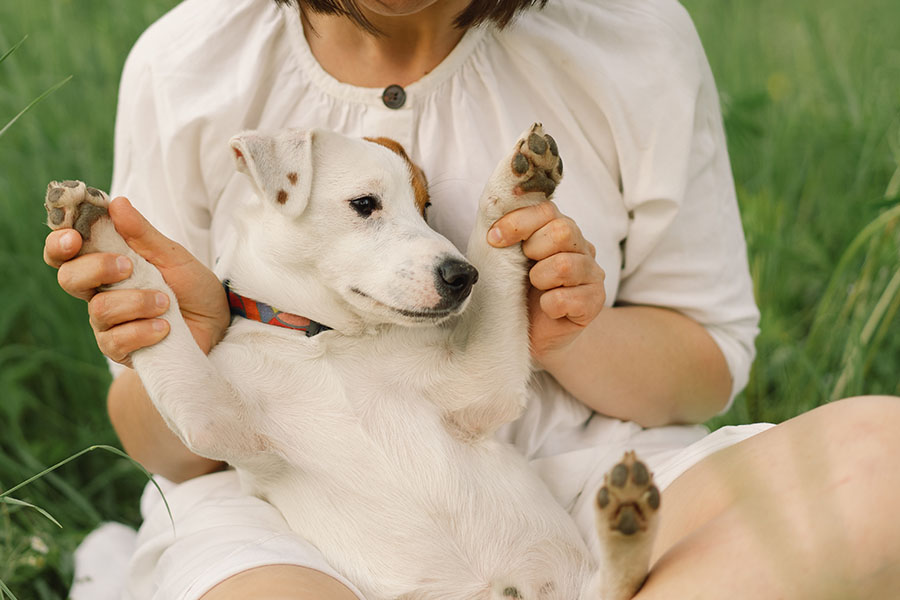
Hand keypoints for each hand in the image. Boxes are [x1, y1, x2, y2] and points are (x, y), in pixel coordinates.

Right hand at [43, 197, 229, 366]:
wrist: (217, 324)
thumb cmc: (192, 287)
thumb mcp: (173, 255)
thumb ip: (143, 234)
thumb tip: (116, 203)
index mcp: (105, 264)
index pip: (65, 253)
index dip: (59, 243)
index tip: (73, 236)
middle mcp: (99, 293)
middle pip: (68, 278)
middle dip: (96, 268)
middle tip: (128, 265)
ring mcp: (107, 323)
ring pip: (99, 309)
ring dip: (136, 302)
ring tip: (166, 301)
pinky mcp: (119, 349)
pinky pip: (116, 340)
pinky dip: (143, 330)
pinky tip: (165, 327)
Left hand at [487, 201, 605, 365]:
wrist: (531, 334)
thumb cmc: (517, 291)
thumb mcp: (506, 258)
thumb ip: (504, 232)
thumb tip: (490, 207)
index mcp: (561, 229)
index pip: (546, 209)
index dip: (517, 222)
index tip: (493, 238)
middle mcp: (582, 247)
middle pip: (562, 230)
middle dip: (533, 250)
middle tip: (525, 269)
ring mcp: (593, 274)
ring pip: (565, 265)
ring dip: (540, 279)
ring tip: (537, 289)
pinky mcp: (595, 302)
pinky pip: (566, 298)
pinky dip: (549, 306)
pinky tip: (548, 309)